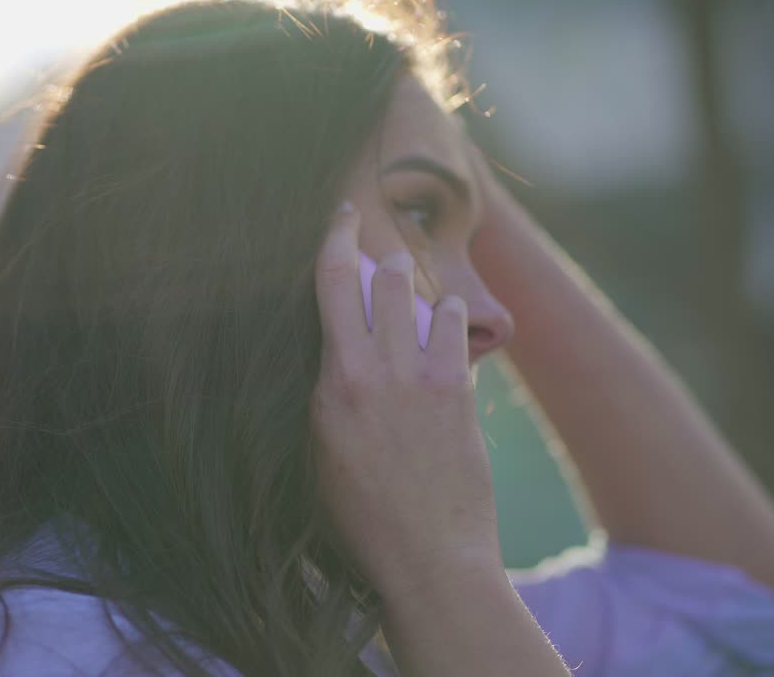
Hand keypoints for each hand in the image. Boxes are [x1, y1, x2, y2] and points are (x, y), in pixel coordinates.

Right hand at [310, 201, 504, 598]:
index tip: (343, 214)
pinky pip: (454, 324)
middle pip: (373, 276)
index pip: (327, 288)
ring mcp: (415, 379)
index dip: (336, 239)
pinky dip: (449, 315)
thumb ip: (324, 397)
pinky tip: (447, 322)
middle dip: (378, 249)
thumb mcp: (319, 457)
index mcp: (327, 386)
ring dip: (415, 286)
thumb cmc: (364, 521)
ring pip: (415, 292)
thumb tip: (333, 352)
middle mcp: (368, 372)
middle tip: (382, 243)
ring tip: (415, 299)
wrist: (427, 558)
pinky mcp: (455, 391)